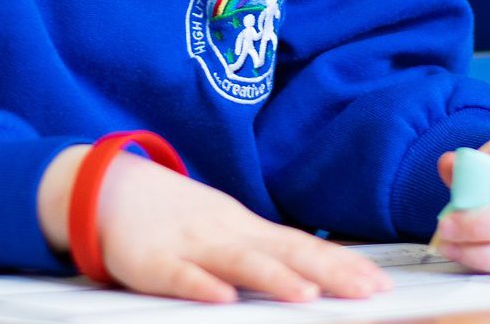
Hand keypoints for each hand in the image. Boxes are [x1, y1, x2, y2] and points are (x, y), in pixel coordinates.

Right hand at [39, 147, 391, 302]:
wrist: (110, 189)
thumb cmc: (178, 219)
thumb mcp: (228, 229)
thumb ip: (269, 254)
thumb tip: (321, 276)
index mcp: (246, 229)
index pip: (302, 248)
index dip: (341, 265)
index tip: (378, 283)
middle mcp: (226, 235)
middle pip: (283, 253)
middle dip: (328, 273)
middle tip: (366, 291)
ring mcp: (190, 246)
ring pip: (237, 263)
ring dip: (272, 278)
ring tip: (306, 295)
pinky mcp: (152, 262)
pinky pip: (179, 276)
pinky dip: (200, 286)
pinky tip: (221, 299)